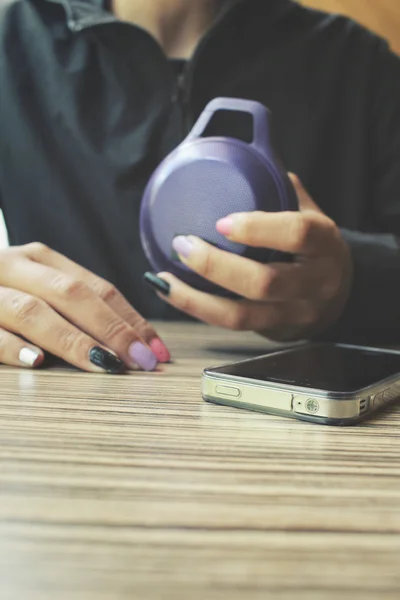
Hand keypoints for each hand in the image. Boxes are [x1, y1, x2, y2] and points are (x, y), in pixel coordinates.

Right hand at [0, 243, 169, 371]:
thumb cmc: (2, 293)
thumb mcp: (38, 287)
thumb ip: (75, 304)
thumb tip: (134, 341)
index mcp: (41, 260)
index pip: (98, 288)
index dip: (131, 318)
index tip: (157, 350)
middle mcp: (15, 267)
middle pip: (72, 295)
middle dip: (112, 329)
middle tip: (140, 363)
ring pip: (33, 311)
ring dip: (73, 340)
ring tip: (105, 365)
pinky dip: (11, 346)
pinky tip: (36, 362)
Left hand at [148, 175, 352, 340]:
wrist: (340, 295)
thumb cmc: (316, 248)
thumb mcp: (311, 215)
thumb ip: (281, 190)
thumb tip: (243, 149)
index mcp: (326, 244)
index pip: (298, 233)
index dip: (258, 228)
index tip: (221, 221)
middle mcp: (316, 283)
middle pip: (264, 282)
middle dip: (215, 266)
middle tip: (182, 245)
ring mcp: (296, 314)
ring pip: (241, 316)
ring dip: (196, 298)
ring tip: (165, 279)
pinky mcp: (275, 332)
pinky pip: (232, 325)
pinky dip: (198, 310)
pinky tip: (172, 293)